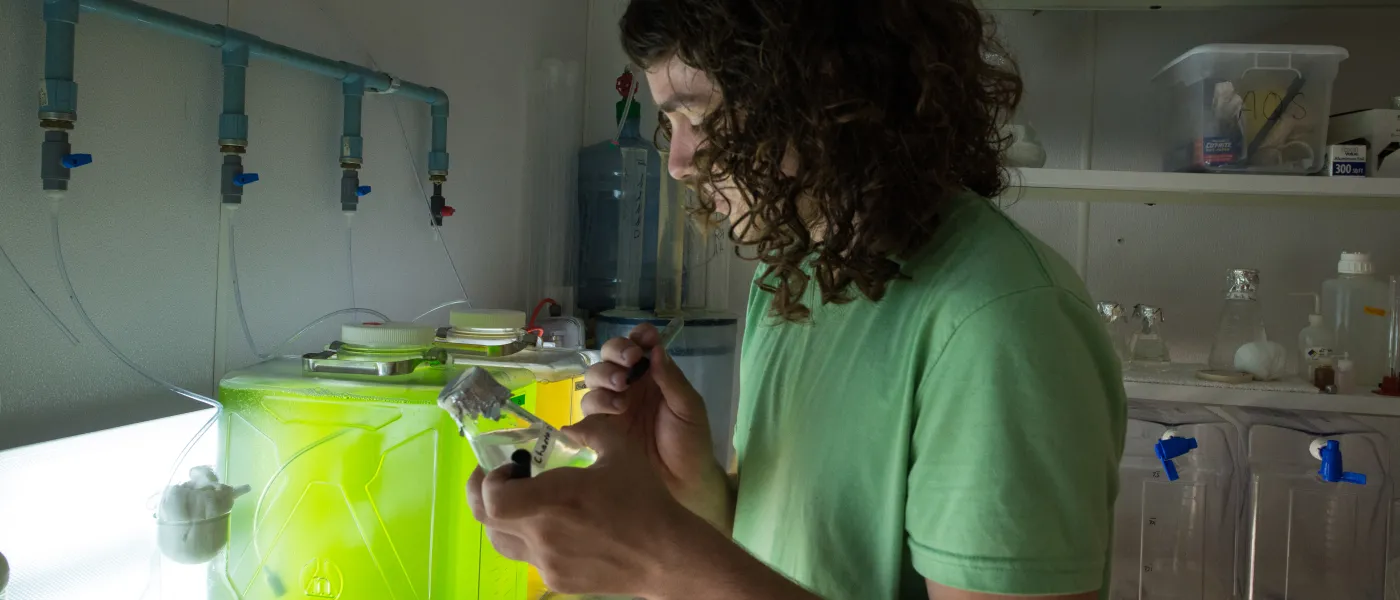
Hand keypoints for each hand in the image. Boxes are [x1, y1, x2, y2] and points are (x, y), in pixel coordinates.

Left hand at [466, 414, 702, 595]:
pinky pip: (528, 557)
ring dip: (501, 518)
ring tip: (520, 504)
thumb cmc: (645, 499)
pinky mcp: (558, 580)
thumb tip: (572, 425)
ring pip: (501, 542)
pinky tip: (554, 527)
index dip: (490, 481)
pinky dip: (529, 539)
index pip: (493, 499)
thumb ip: (592, 431)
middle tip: (497, 479)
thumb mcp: (621, 451)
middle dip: (484, 494)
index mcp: (556, 499)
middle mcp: (544, 535)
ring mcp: (548, 562)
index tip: (510, 468)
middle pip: (486, 520)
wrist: (667, 555)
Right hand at [582, 323, 731, 528]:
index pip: (636, 345)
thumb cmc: (691, 440)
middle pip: (607, 360)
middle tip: (627, 370)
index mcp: (651, 376)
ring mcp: (612, 410)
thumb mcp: (689, 407)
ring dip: (602, 386)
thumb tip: (655, 349)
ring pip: (592, 386)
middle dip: (613, 358)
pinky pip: (583, 423)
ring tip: (620, 403)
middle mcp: (628, 388)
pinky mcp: (601, 435)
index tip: (642, 342)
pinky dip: (577, 424)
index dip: (635, 338)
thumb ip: (671, 379)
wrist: (687, 483)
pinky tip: (582, 429)